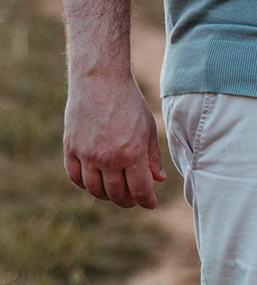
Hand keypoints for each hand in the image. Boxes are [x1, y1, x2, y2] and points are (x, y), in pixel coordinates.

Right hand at [63, 72, 164, 208]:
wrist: (100, 81)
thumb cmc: (129, 104)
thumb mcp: (149, 129)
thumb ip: (153, 157)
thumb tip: (158, 180)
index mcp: (132, 155)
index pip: (140, 191)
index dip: (147, 202)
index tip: (150, 203)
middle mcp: (108, 158)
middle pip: (117, 194)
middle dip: (128, 201)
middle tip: (133, 199)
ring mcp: (87, 154)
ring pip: (95, 190)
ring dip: (107, 196)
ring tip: (115, 192)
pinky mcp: (70, 147)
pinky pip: (75, 176)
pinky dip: (85, 184)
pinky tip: (95, 181)